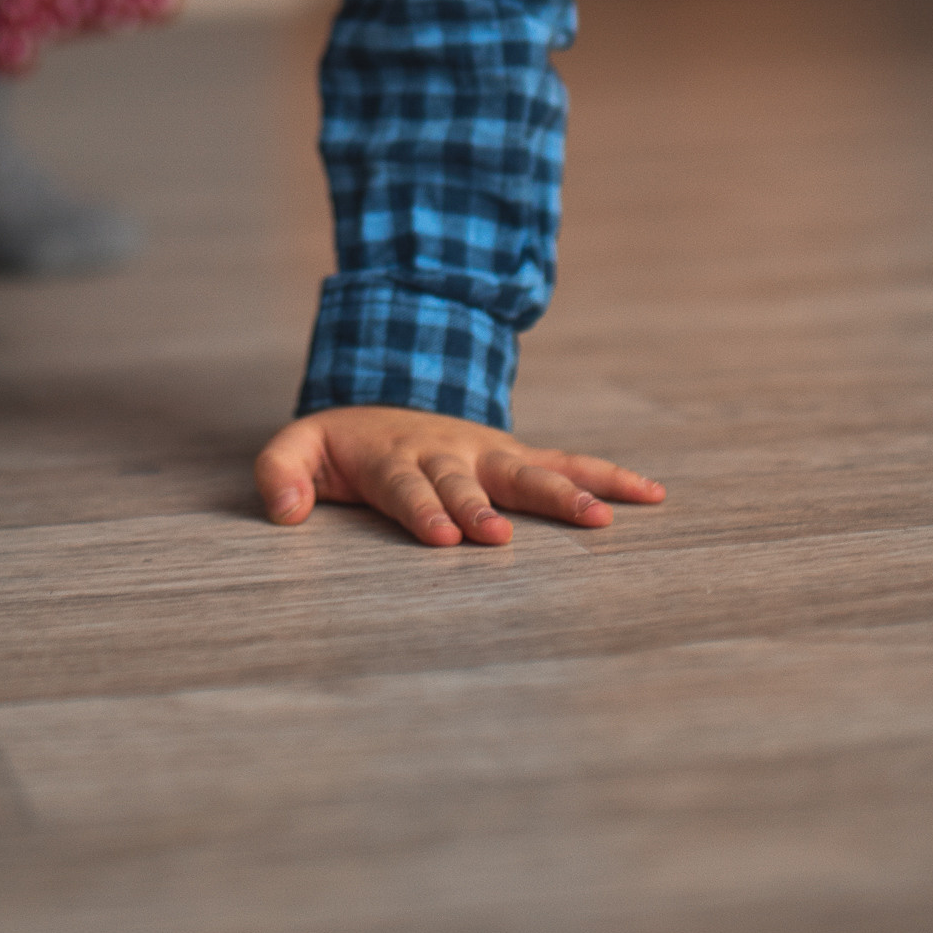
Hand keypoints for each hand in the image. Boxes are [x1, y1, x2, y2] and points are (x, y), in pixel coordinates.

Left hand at [255, 407, 664, 548]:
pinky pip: (566, 466)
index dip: (425, 509)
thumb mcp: (298, 446)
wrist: (387, 396)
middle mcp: (447, 453)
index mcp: (392, 456)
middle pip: (469, 481)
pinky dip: (607, 478)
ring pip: (527, 473)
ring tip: (600, 521)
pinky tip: (650, 494)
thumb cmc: (342, 443)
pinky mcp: (515, 458)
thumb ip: (282, 472)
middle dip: (484, 507)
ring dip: (561, 496)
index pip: (407, 486)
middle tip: (500, 537)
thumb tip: (285, 511)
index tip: (444, 537)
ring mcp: (486, 453)